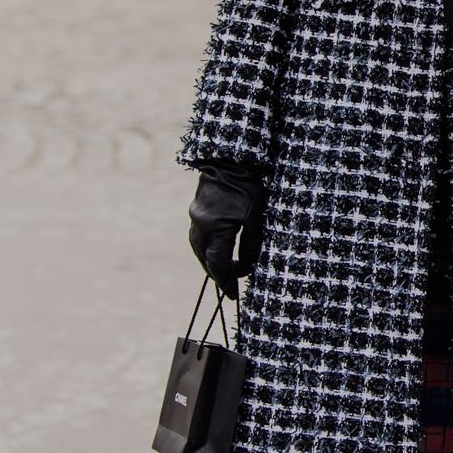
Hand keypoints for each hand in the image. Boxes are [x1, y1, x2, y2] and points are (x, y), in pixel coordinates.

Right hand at [188, 161, 266, 298]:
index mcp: (217, 228)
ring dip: (210, 262)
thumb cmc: (250, 187)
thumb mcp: (257, 218)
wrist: (231, 158)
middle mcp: (201, 225)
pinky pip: (198, 236)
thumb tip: (247, 267)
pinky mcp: (196, 210)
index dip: (225, 282)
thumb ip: (251, 245)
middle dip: (217, 275)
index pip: (218, 264)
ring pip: (198, 249)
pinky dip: (206, 249)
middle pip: (204, 259)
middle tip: (229, 286)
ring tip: (223, 272)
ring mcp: (196, 217)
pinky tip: (216, 251)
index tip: (232, 294)